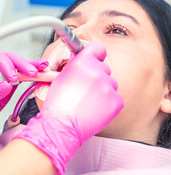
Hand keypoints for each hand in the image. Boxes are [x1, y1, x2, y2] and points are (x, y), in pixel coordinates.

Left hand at [0, 51, 48, 137]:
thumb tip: (4, 85)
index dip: (4, 65)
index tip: (12, 78)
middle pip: (8, 58)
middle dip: (21, 65)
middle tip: (31, 73)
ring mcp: (2, 70)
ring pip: (18, 63)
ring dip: (31, 65)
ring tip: (42, 67)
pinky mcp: (12, 77)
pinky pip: (23, 72)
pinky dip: (33, 71)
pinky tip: (42, 69)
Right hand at [13, 42, 123, 174]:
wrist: (62, 126)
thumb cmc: (58, 104)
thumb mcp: (60, 77)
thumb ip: (74, 65)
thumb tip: (82, 58)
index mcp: (82, 62)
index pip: (98, 48)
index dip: (95, 54)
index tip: (93, 60)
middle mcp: (97, 72)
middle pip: (104, 67)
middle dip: (96, 75)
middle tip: (84, 88)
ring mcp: (108, 87)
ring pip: (110, 83)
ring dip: (102, 89)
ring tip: (87, 101)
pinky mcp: (116, 102)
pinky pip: (116, 97)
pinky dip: (108, 102)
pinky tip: (94, 108)